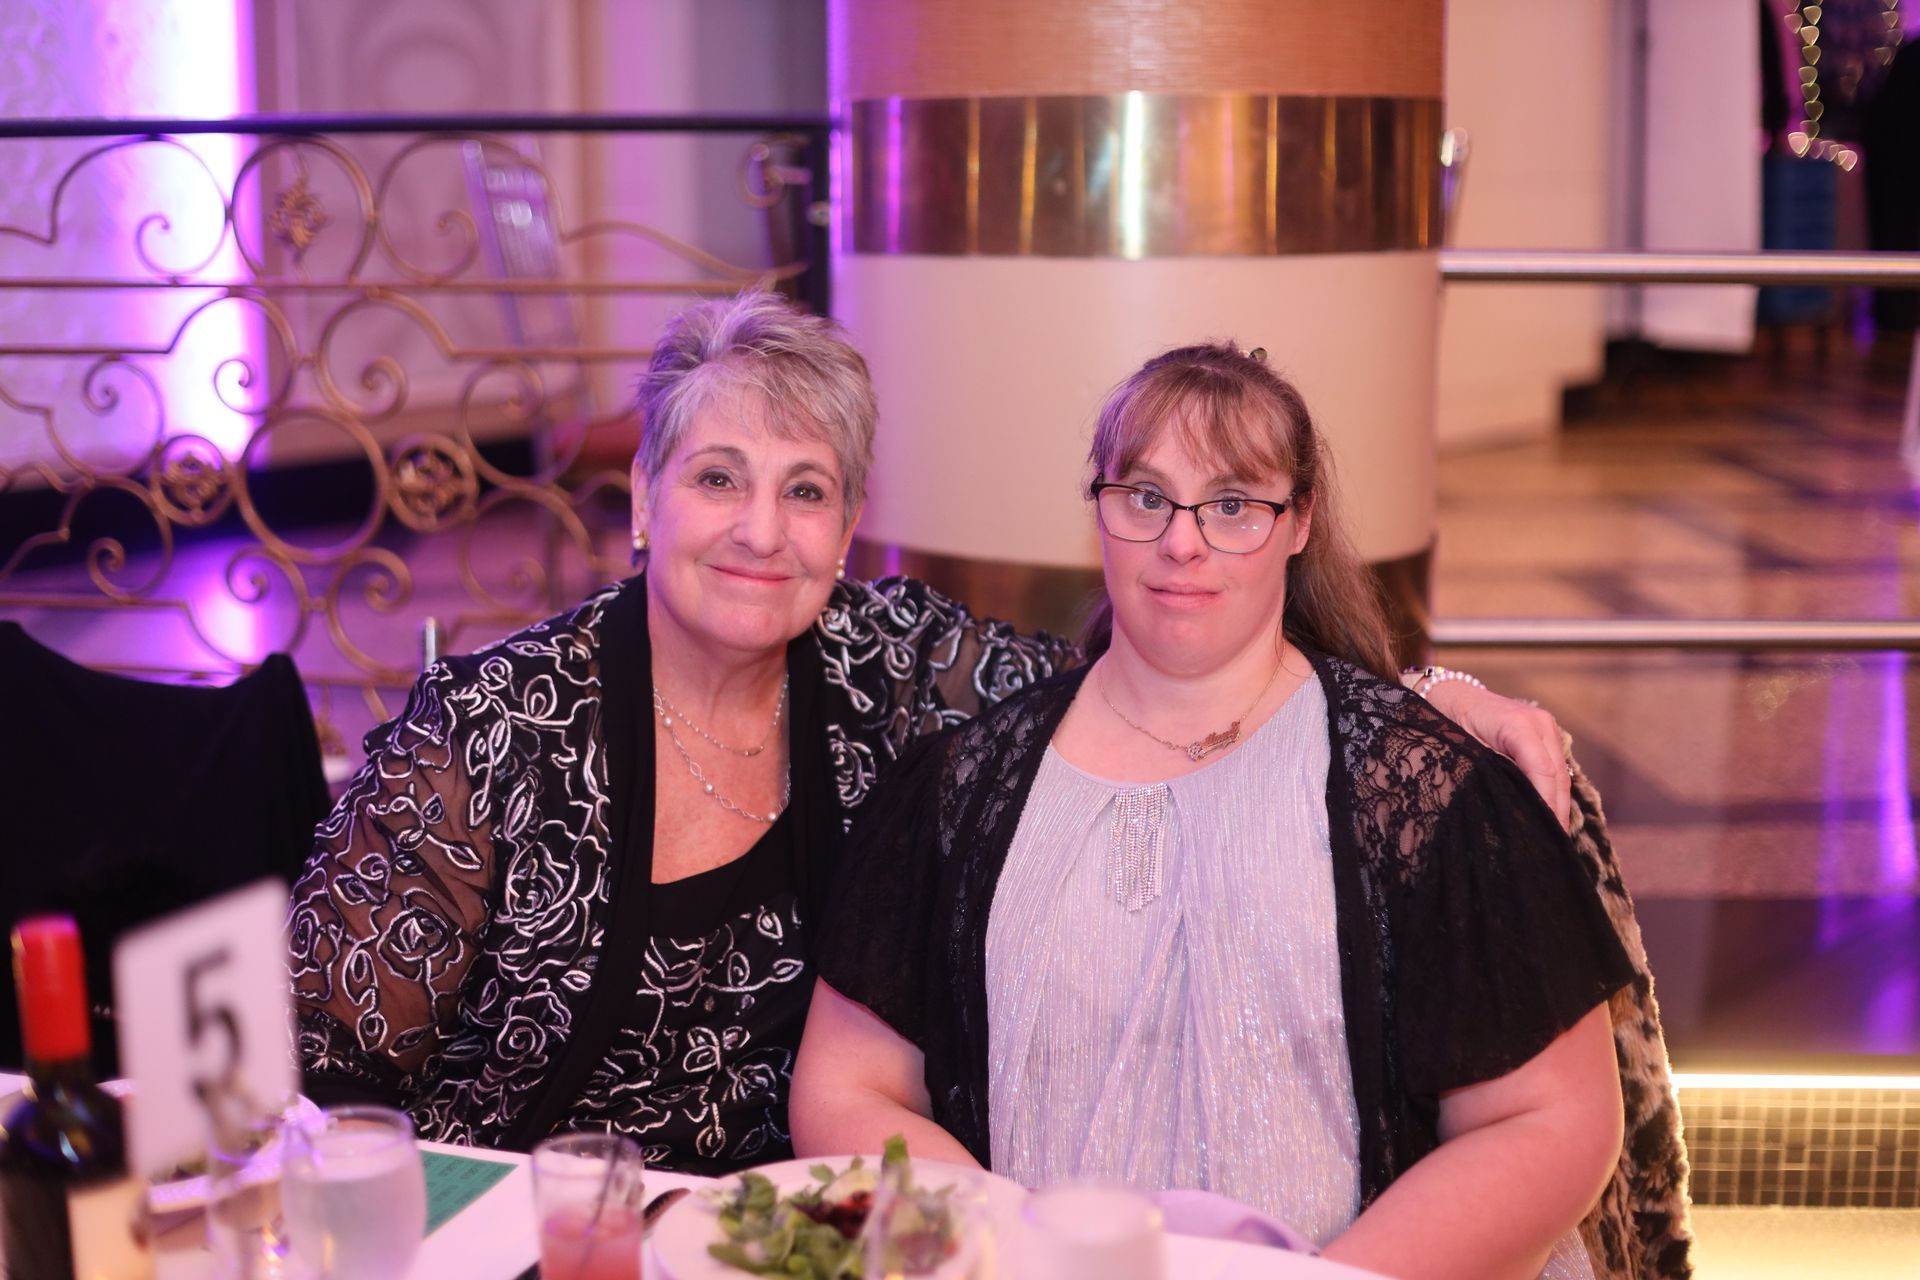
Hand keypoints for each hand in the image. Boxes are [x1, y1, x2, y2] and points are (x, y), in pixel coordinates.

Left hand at [1420, 679, 1570, 828]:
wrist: (1449, 696)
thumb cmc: (1449, 724)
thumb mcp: (1464, 752)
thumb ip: (1489, 775)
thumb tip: (1508, 809)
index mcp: (1518, 725)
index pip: (1541, 771)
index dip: (1546, 805)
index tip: (1546, 833)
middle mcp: (1539, 723)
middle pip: (1556, 776)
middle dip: (1556, 811)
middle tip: (1552, 845)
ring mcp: (1546, 726)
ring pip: (1560, 774)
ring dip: (1559, 804)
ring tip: (1552, 836)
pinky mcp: (1546, 733)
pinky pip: (1555, 767)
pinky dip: (1553, 791)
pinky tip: (1549, 814)